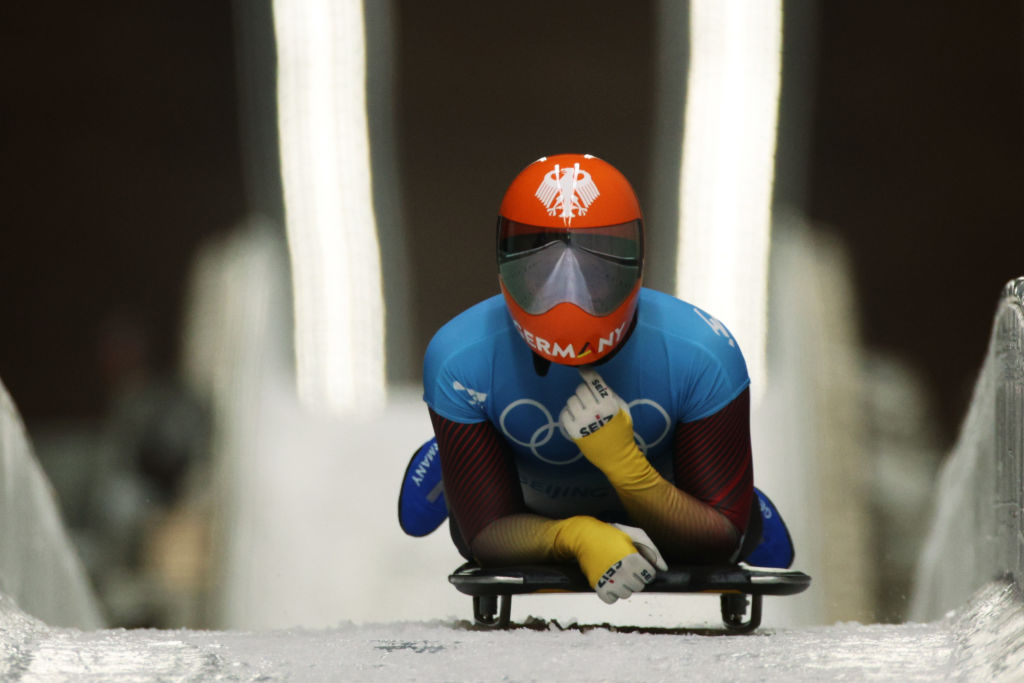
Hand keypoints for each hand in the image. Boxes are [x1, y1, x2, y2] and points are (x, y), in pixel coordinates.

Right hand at [550, 516, 666, 604]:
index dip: (645, 569)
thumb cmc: (612, 535)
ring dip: (623, 586)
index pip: (650, 576)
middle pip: (639, 587)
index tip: (637, 563)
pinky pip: (611, 600)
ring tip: (615, 573)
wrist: (584, 537)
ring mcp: (611, 581)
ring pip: (626, 595)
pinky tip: (609, 581)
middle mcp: (623, 572)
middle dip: (634, 577)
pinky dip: (611, 593)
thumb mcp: (634, 534)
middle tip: (624, 566)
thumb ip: (652, 550)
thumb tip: (664, 569)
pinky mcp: (599, 587)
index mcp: (634, 559)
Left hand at [559, 367, 628, 440]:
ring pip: (571, 400)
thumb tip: (594, 381)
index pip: (595, 383)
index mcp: (609, 404)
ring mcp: (582, 421)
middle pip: (580, 389)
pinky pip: (564, 413)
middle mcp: (595, 411)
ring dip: (576, 403)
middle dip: (584, 392)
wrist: (616, 456)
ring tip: (584, 411)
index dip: (587, 372)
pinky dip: (569, 413)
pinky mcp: (573, 430)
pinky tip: (577, 418)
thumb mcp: (623, 409)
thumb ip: (610, 394)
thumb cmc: (621, 430)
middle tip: (589, 401)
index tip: (582, 368)